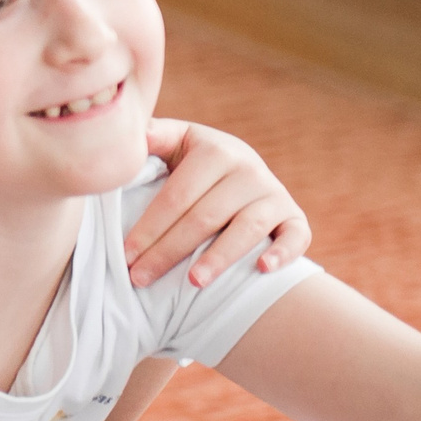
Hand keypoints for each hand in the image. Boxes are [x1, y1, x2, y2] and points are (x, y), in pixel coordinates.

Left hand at [131, 120, 309, 287]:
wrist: (240, 169)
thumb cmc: (193, 163)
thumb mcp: (174, 142)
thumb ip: (151, 138)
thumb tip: (126, 138)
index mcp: (215, 151)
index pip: (176, 197)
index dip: (148, 228)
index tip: (124, 256)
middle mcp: (249, 170)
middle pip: (205, 218)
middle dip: (168, 251)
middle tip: (140, 278)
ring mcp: (274, 194)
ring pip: (247, 229)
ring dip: (220, 257)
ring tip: (193, 282)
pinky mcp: (294, 217)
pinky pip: (296, 236)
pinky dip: (283, 252)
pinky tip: (262, 269)